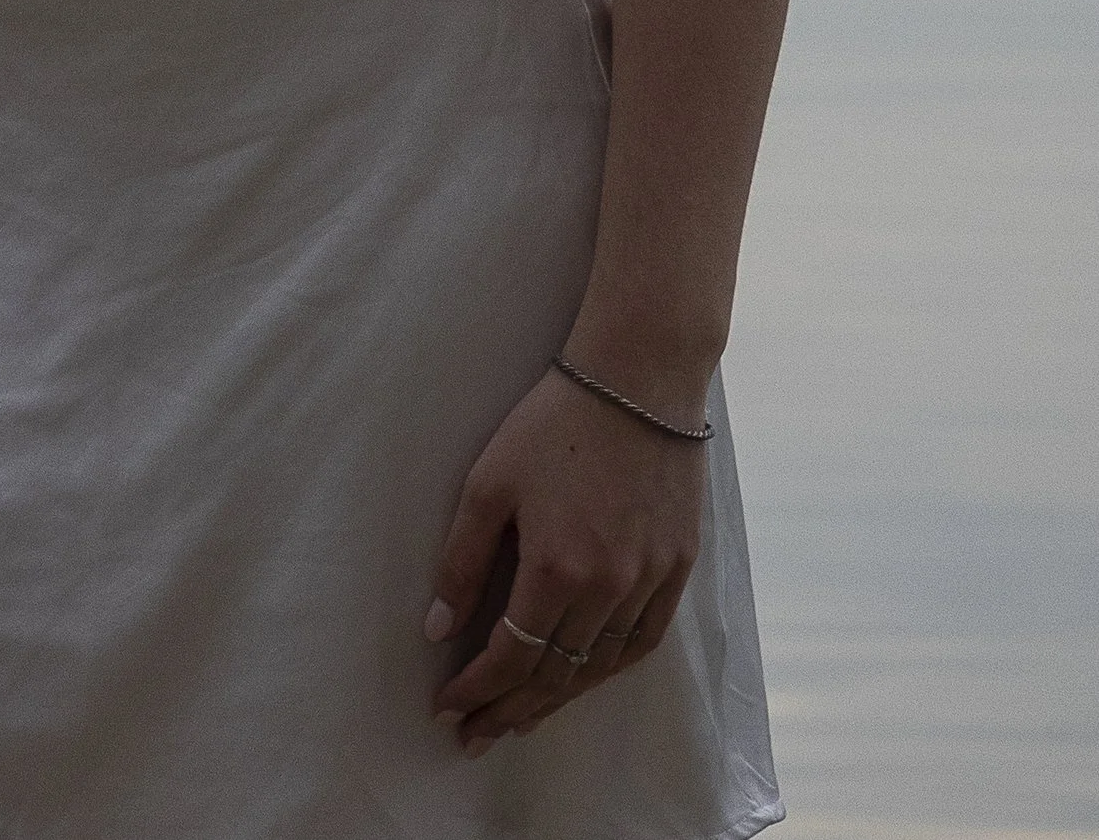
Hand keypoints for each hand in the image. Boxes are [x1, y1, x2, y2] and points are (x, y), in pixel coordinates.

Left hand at [427, 367, 705, 752]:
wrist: (639, 381)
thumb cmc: (553, 422)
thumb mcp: (489, 482)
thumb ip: (463, 561)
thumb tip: (438, 629)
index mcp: (558, 568)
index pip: (512, 655)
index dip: (477, 689)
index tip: (447, 708)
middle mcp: (610, 588)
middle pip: (555, 674)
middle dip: (509, 710)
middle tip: (474, 736)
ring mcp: (650, 582)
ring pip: (599, 667)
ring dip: (556, 699)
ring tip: (519, 718)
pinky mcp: (678, 569)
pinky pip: (642, 642)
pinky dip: (608, 670)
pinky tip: (584, 680)